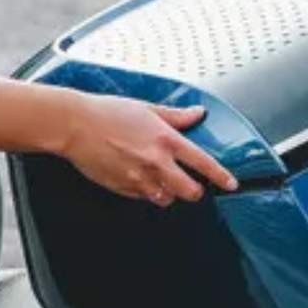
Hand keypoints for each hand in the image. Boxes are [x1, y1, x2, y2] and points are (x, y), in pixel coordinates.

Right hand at [61, 98, 238, 206]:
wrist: (75, 125)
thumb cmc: (108, 112)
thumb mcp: (147, 108)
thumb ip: (176, 116)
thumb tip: (197, 114)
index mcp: (166, 140)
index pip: (203, 164)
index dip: (221, 177)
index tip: (231, 184)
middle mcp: (156, 162)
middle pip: (190, 191)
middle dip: (195, 191)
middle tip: (192, 185)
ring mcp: (139, 178)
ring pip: (167, 199)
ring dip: (169, 193)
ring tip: (161, 180)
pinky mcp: (123, 187)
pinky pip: (143, 198)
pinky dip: (146, 192)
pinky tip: (138, 177)